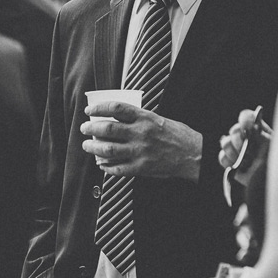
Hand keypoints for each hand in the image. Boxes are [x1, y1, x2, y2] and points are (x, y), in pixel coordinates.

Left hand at [80, 101, 201, 181]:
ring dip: (93, 148)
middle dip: (91, 128)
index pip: (116, 109)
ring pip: (108, 149)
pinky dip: (107, 167)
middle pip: (108, 129)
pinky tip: (101, 164)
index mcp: (145, 118)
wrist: (193, 154)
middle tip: (84, 128)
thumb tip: (114, 118)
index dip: (99, 108)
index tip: (89, 111)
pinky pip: (118, 168)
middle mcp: (140, 133)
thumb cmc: (177, 135)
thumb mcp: (157, 119)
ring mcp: (140, 152)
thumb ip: (138, 118)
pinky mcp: (141, 168)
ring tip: (87, 145)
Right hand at [219, 108, 271, 171]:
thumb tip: (250, 128)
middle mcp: (246, 136)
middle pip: (233, 130)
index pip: (246, 116)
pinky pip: (222, 157)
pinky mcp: (231, 161)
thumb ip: (262, 136)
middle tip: (247, 151)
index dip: (244, 120)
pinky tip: (239, 167)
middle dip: (239, 141)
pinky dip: (229, 162)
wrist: (275, 182)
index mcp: (258, 128)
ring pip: (225, 143)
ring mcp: (237, 148)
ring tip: (245, 162)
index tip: (246, 128)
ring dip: (233, 152)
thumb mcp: (274, 147)